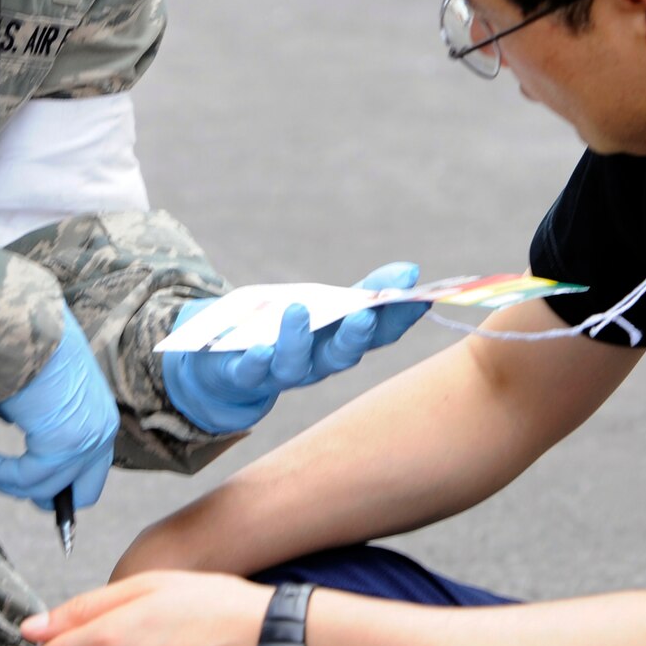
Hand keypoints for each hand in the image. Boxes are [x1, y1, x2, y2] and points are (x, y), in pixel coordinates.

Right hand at [0, 307, 117, 509]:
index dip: (65, 481)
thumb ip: (44, 416)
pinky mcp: (62, 445)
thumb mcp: (48, 386)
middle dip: (48, 498)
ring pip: (45, 487)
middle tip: (16, 488)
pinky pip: (25, 477)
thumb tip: (22, 430)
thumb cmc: (34, 344)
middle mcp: (102, 430)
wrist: (28, 324)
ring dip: (8, 481)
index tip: (35, 484)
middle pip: (83, 491)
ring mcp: (86, 440)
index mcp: (102, 413)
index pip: (94, 466)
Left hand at [162, 261, 424, 433]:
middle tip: (364, 314)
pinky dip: (257, 360)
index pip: (378, 333)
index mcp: (340, 342)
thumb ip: (365, 292)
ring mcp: (279, 371)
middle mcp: (316, 363)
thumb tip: (410, 270)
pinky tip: (260, 347)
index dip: (399, 317)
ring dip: (298, 339)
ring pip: (294, 364)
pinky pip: (251, 371)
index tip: (418, 295)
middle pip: (341, 355)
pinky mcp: (242, 374)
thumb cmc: (284, 328)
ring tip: (298, 310)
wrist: (226, 367)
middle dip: (355, 336)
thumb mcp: (324, 304)